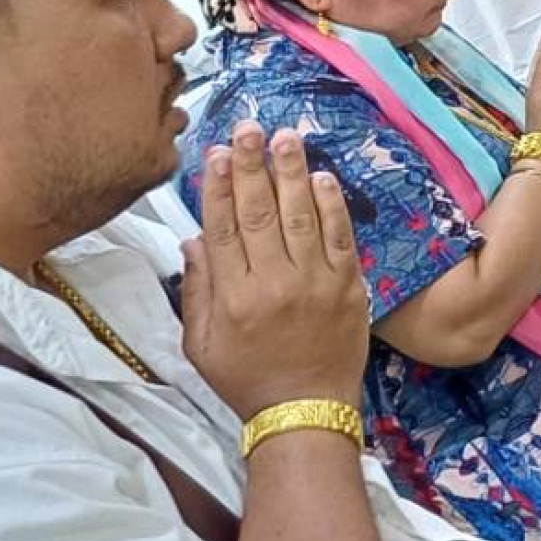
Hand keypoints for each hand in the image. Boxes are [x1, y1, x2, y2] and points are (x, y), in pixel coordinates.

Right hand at [180, 123, 372, 416]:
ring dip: (292, 172)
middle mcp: (273, 283)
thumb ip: (196, 291)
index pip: (223, 228)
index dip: (219, 187)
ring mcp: (315, 283)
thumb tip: (192, 240)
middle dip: (253, 165)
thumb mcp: (200, 346)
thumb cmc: (247, 380)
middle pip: (259, 212)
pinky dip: (332, 205)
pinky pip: (340, 236)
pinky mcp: (348, 286)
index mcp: (233, 298)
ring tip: (286, 136)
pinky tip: (321, 177)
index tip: (217, 152)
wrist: (306, 413)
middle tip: (249, 127)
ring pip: (301, 216)